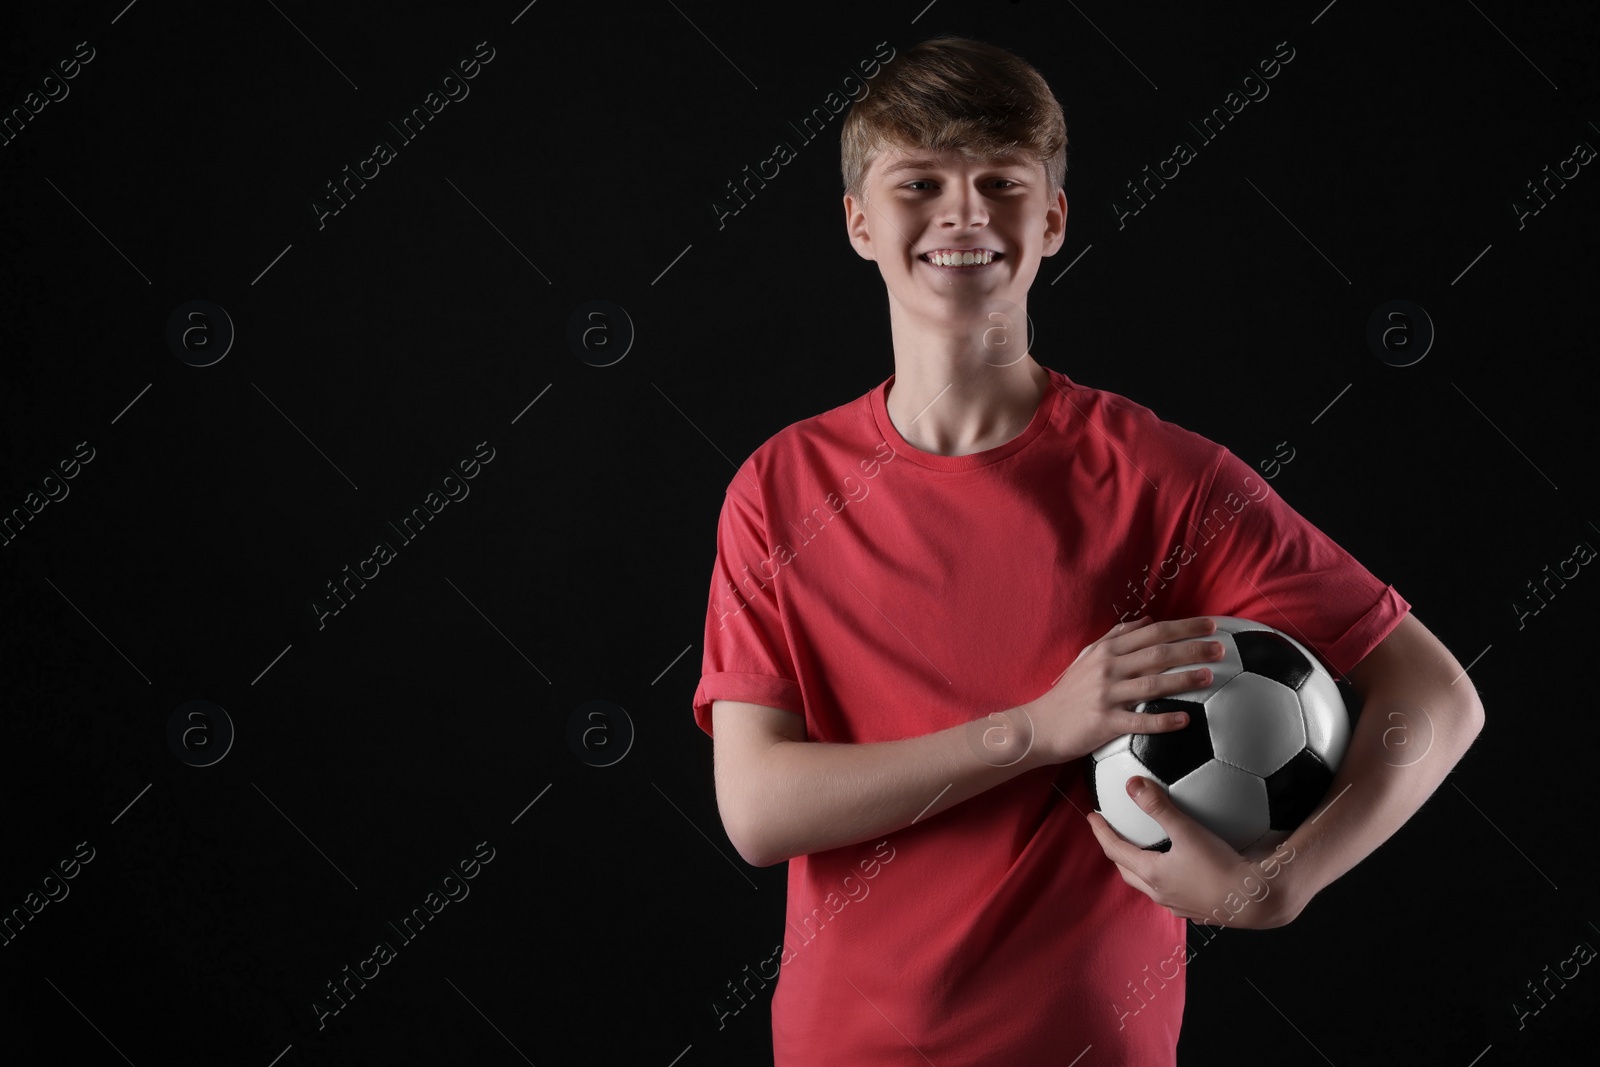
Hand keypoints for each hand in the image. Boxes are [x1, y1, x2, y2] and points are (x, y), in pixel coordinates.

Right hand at [1026, 615, 1224, 765]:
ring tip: (1209, 676)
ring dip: (1184, 679)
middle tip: (1221, 649)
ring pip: (1152, 683)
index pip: (1152, 632)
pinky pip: (1140, 721)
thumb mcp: (1088, 656)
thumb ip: (1117, 636)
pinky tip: (1184, 720)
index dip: (1183, 628)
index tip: (1210, 626)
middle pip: (1157, 653)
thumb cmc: (1069, 692)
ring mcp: (1106, 695)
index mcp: (1107, 650)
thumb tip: (1147, 619)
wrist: (1041, 725)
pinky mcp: (1105, 722)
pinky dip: (1163, 721)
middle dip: (1192, 649)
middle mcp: (1108, 668)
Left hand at [1085, 774, 1301, 928]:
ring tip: (1140, 850)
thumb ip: (1158, 806)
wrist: (1256, 900)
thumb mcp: (1187, 831)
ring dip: (1138, 866)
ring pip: (1148, 884)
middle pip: (1127, 869)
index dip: (1101, 832)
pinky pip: (1171, 892)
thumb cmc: (1221, 866)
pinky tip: (1176, 869)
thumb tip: (1132, 784)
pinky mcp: (1197, 909)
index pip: (1115, 850)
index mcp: (1152, 874)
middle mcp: (1161, 893)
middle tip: (1110, 833)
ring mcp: (1178, 904)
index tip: (1092, 817)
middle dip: (1115, 851)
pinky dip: (1163, 877)